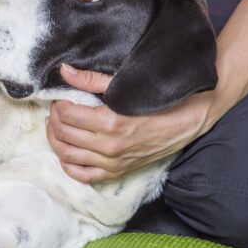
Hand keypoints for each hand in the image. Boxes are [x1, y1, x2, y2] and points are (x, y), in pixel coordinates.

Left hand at [46, 64, 213, 182]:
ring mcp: (113, 162)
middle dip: (55, 120)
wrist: (192, 118)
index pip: (68, 114)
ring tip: (55, 127)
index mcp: (110, 122)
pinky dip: (69, 166)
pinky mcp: (118, 171)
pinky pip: (85, 176)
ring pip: (68, 156)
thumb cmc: (162, 99)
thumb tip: (65, 72)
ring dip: (56, 140)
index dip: (59, 104)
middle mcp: (109, 145)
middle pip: (64, 134)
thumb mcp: (127, 85)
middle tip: (55, 110)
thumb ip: (92, 80)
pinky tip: (66, 153)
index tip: (60, 97)